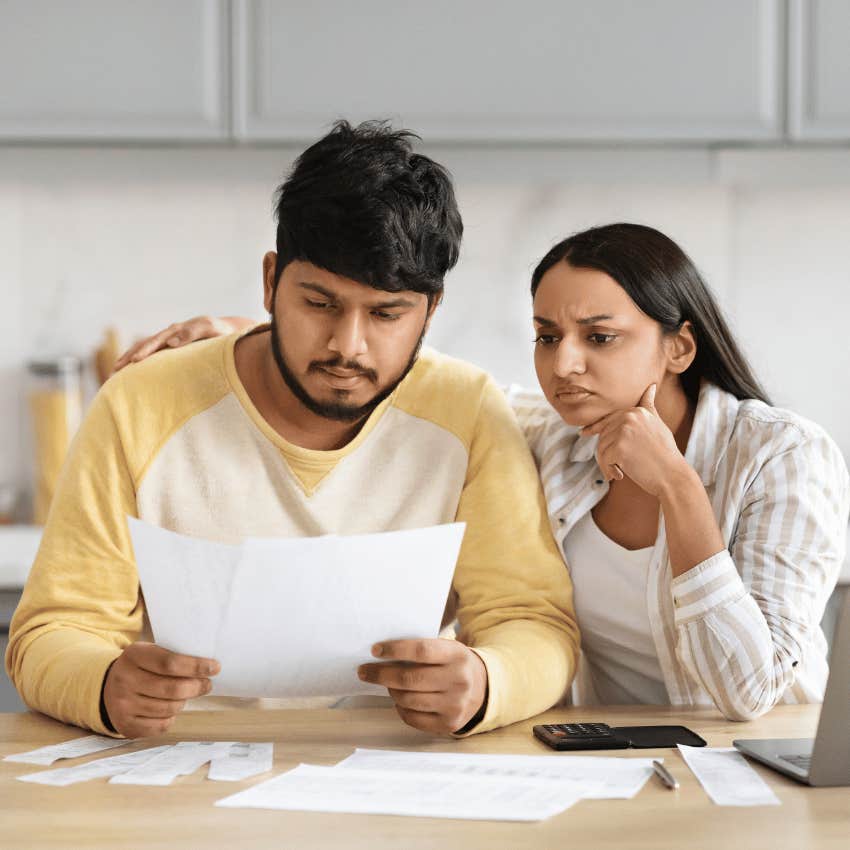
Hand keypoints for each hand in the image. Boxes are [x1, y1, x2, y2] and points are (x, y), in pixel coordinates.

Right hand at [102, 642, 219, 737]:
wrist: (108, 688)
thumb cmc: (141, 667)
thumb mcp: (150, 652)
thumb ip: (173, 656)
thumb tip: (208, 666)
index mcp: (133, 655)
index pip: (170, 663)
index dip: (196, 667)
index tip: (215, 668)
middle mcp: (124, 680)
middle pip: (173, 689)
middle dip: (196, 687)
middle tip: (207, 684)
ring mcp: (123, 705)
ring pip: (169, 708)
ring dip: (184, 702)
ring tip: (186, 695)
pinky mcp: (125, 725)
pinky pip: (160, 726)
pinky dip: (171, 718)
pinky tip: (170, 709)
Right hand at [112, 316, 255, 372]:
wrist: (229, 331)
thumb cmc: (222, 332)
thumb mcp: (211, 329)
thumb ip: (193, 333)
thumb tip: (171, 342)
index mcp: (177, 331)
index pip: (156, 341)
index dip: (144, 351)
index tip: (134, 362)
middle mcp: (170, 335)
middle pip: (144, 345)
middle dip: (128, 357)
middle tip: (115, 370)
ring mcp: (169, 342)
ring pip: (144, 350)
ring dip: (129, 360)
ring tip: (115, 373)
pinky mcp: (171, 350)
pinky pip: (152, 356)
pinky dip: (139, 363)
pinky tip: (131, 374)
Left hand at [357, 639, 487, 734]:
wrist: (483, 688)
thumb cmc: (453, 663)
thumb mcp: (446, 648)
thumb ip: (422, 649)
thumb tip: (381, 655)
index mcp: (457, 654)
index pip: (421, 650)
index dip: (395, 650)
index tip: (375, 650)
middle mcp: (459, 680)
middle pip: (410, 679)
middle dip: (381, 674)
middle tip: (364, 671)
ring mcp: (455, 705)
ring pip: (408, 700)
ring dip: (390, 691)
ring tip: (385, 683)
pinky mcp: (449, 724)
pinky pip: (413, 718)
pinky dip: (400, 708)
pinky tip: (399, 699)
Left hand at [580, 384, 687, 496]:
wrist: (673, 475)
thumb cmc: (665, 453)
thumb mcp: (657, 424)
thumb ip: (648, 407)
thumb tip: (651, 386)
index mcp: (636, 411)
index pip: (608, 419)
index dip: (595, 428)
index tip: (584, 432)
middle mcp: (629, 417)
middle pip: (603, 434)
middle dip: (604, 451)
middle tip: (612, 467)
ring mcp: (624, 431)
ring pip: (601, 447)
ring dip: (605, 463)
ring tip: (616, 473)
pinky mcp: (619, 447)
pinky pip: (604, 459)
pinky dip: (608, 470)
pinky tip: (619, 476)